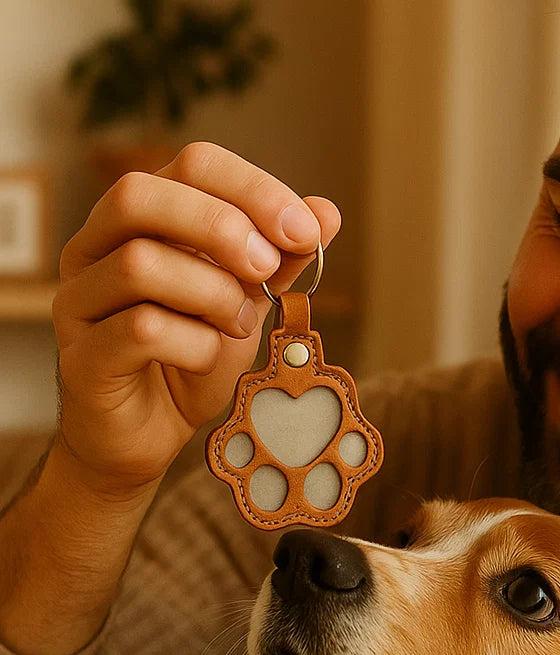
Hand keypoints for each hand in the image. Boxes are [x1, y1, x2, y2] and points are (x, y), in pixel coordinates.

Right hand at [51, 141, 342, 495]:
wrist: (152, 432)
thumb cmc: (191, 357)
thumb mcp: (246, 301)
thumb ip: (279, 259)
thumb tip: (327, 212)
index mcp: (141, 221)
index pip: (191, 165)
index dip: (254, 189)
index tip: (306, 230)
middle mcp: (95, 248)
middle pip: (139, 194)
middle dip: (220, 226)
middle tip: (266, 269)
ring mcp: (80, 301)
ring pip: (139, 263)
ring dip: (212, 295)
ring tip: (238, 326)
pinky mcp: (82, 357)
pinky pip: (140, 330)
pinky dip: (194, 345)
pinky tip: (208, 359)